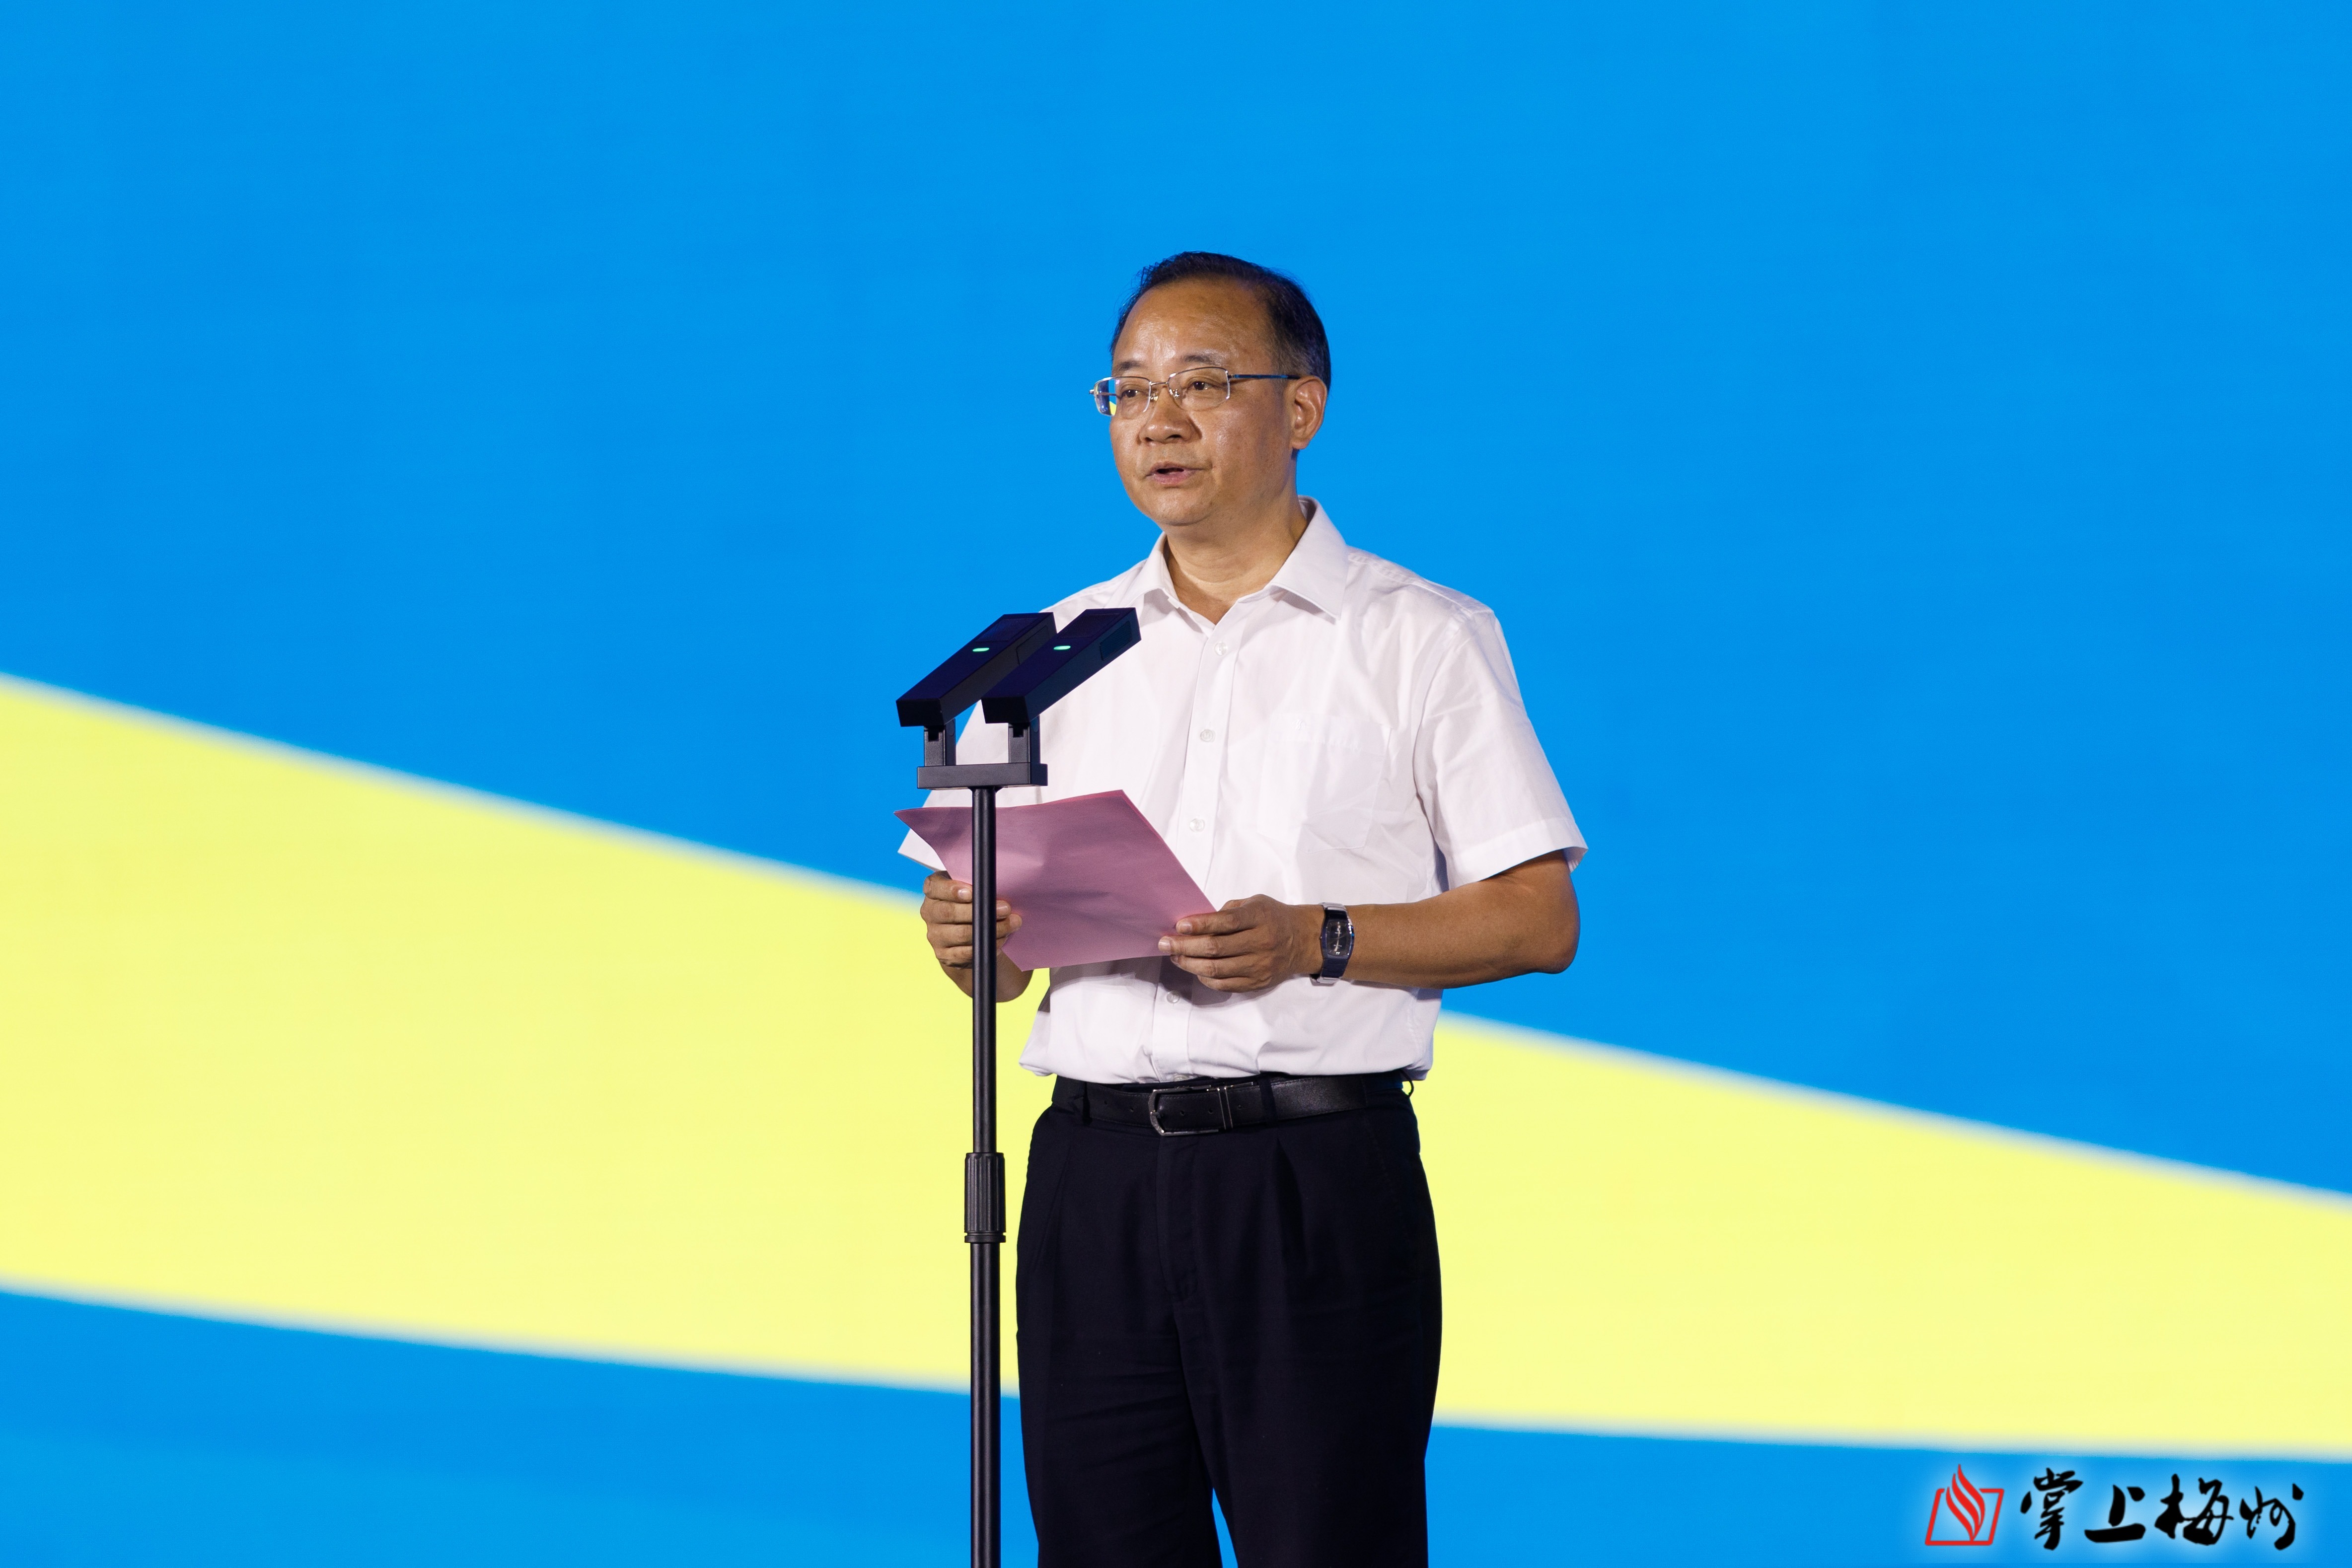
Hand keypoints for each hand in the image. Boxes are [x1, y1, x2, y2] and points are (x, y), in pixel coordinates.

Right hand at [922, 872, 1021, 975]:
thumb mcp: (973, 888)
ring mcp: (934, 935)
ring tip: (1011, 924)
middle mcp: (929, 912)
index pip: (935, 887)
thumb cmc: (973, 902)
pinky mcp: (944, 954)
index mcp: (933, 891)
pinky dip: (986, 945)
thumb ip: (978, 884)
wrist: (967, 933)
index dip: (951, 890)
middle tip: (1006, 908)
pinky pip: (965, 952)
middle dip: (981, 910)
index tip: (972, 892)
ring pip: (961, 934)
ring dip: (990, 930)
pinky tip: (1001, 940)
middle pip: (949, 912)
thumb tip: (997, 887)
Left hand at [1158, 896, 1321, 992]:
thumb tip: (1195, 923)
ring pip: (1217, 969)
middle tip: (1166, 943)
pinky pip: (1224, 985)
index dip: (1199, 925)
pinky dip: (1205, 978)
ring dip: (1190, 964)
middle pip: (1216, 948)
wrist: (1302, 940)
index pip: (1225, 923)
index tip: (1180, 926)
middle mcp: (1261, 943)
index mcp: (1260, 918)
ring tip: (1175, 957)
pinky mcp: (1257, 982)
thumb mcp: (1254, 903)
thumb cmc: (1273, 918)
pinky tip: (1194, 969)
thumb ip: (1227, 912)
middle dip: (1185, 946)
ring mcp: (1260, 966)